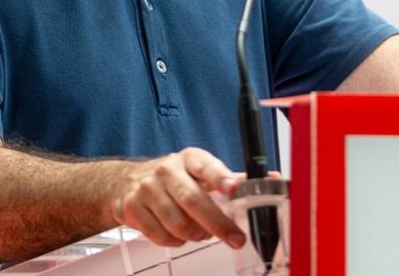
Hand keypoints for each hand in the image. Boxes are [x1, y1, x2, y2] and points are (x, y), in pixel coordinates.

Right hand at [112, 147, 246, 247]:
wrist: (128, 181)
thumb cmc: (174, 177)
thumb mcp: (200, 170)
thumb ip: (230, 178)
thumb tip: (270, 179)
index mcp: (189, 158)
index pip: (206, 166)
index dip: (220, 177)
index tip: (233, 189)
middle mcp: (167, 170)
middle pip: (193, 200)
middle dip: (218, 223)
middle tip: (236, 238)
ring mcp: (147, 189)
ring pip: (178, 224)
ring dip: (196, 235)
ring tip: (202, 233)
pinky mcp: (132, 208)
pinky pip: (161, 236)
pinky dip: (176, 241)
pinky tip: (179, 234)